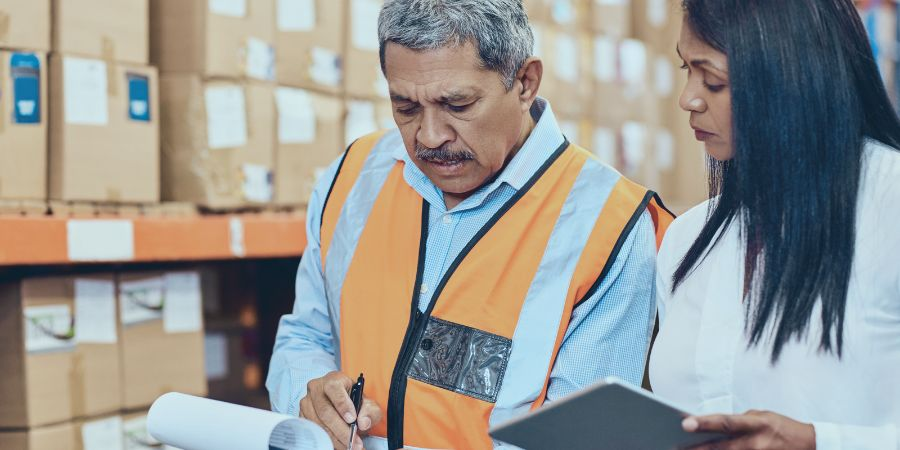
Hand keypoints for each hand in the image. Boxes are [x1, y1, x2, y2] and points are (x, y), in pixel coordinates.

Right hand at [299, 371, 382, 449]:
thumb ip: (370, 411)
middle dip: (340, 429)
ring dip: (334, 438)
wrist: (342, 406)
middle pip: (324, 410)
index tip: (352, 419)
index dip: (342, 405)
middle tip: (353, 441)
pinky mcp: (302, 415)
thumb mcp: (368, 403)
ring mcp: (307, 402)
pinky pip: (311, 429)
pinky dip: (325, 439)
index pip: (334, 388)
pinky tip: (338, 444)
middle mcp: (316, 388)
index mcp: (333, 380)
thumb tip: (363, 422)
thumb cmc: (354, 403)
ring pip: (317, 422)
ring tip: (348, 445)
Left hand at [683, 410, 814, 449]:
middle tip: (678, 447)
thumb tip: (716, 424)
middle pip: (722, 447)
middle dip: (699, 448)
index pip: (725, 422)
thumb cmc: (781, 427)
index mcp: (756, 424)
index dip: (704, 423)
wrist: (810, 444)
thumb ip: (740, 421)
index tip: (685, 423)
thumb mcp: (762, 417)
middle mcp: (756, 442)